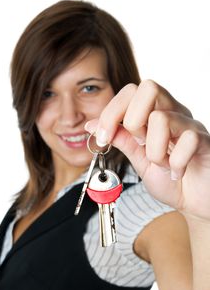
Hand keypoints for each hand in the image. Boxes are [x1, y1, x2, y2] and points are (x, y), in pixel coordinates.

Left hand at [85, 80, 209, 221]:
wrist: (195, 201)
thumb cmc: (170, 180)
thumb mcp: (139, 160)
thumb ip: (121, 140)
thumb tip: (91, 125)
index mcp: (154, 114)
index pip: (130, 92)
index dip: (110, 113)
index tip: (102, 138)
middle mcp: (173, 113)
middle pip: (148, 87)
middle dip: (132, 120)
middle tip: (139, 144)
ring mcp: (190, 124)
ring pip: (161, 118)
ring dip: (154, 151)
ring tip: (162, 164)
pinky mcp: (204, 140)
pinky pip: (187, 140)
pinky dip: (175, 163)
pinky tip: (177, 172)